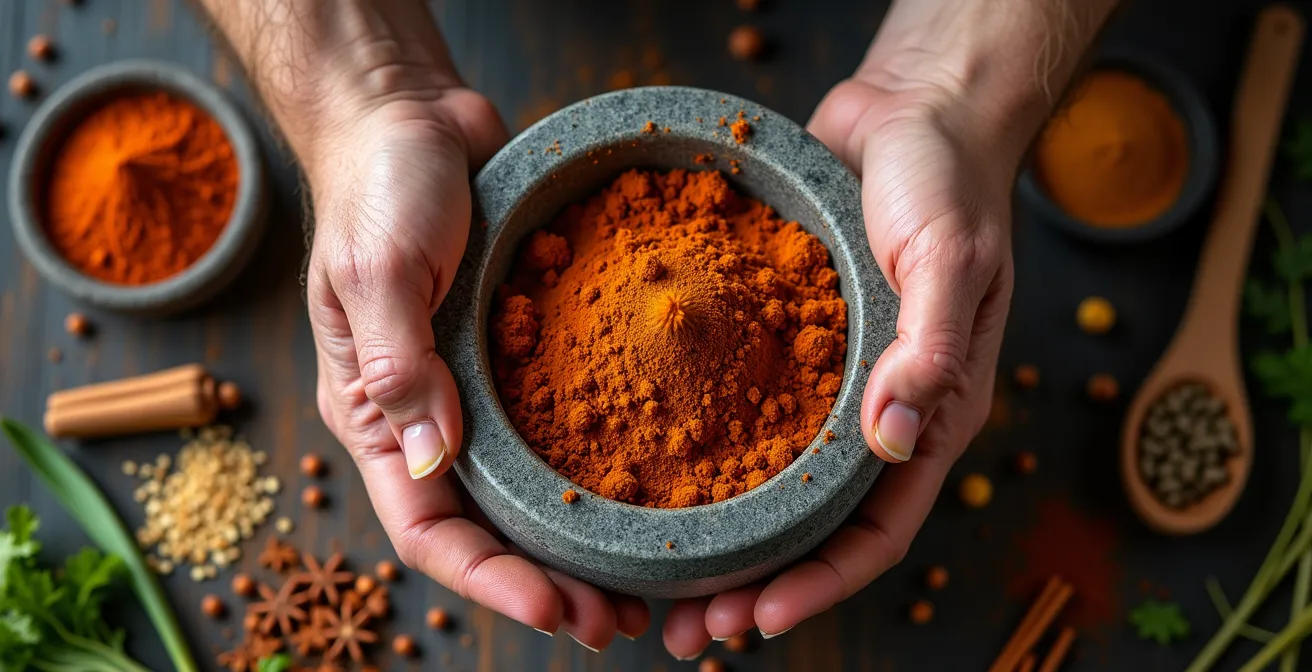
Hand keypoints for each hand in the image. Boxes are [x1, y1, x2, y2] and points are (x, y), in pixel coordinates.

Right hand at [305, 94, 650, 647]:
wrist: (413, 118)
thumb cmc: (379, 184)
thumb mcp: (378, 265)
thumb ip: (397, 357)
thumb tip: (427, 456)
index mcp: (375, 414)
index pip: (429, 528)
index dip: (491, 580)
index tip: (556, 609)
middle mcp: (430, 417)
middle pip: (489, 529)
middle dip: (548, 583)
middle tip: (618, 622)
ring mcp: (479, 389)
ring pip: (532, 493)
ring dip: (583, 543)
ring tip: (647, 585)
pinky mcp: (525, 356)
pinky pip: (562, 425)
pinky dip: (602, 466)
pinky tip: (660, 487)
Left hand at [659, 75, 1014, 655]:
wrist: (914, 113)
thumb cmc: (948, 181)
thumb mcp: (950, 257)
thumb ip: (929, 347)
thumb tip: (896, 441)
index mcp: (928, 414)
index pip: (875, 529)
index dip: (817, 583)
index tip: (755, 618)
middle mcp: (872, 414)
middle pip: (811, 526)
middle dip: (753, 584)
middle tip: (686, 631)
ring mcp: (825, 384)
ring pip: (768, 483)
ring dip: (718, 537)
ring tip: (654, 578)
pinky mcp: (780, 343)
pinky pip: (737, 408)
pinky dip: (697, 447)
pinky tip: (640, 465)